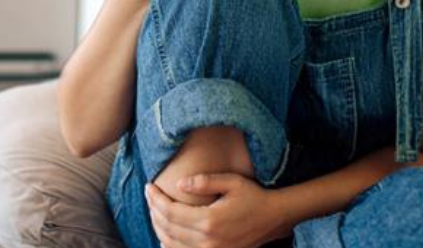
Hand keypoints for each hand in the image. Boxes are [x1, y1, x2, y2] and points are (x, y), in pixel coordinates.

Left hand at [144, 173, 288, 247]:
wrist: (274, 218)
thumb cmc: (253, 196)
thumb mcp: (231, 182)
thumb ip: (204, 181)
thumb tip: (178, 184)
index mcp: (209, 221)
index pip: (170, 211)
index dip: (155, 199)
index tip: (148, 186)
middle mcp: (207, 241)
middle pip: (168, 228)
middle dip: (154, 211)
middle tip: (148, 196)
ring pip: (172, 244)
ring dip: (158, 227)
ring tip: (153, 210)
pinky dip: (170, 245)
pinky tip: (165, 235)